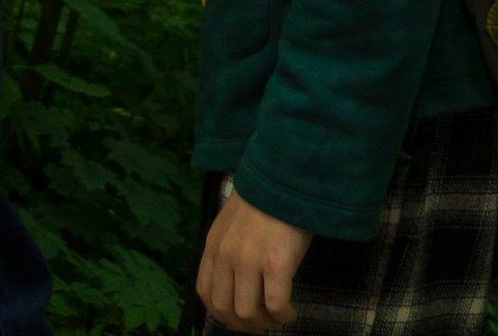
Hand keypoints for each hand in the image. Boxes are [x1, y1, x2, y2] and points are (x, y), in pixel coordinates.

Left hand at [197, 191, 312, 331]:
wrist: (285, 176)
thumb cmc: (264, 199)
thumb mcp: (232, 223)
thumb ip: (227, 250)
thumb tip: (235, 286)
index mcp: (214, 245)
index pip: (206, 294)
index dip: (223, 313)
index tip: (240, 315)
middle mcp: (226, 256)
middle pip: (226, 310)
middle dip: (245, 324)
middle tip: (263, 320)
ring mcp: (249, 261)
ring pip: (248, 313)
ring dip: (265, 323)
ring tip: (278, 315)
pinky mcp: (276, 264)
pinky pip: (275, 306)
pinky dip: (283, 316)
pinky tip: (291, 311)